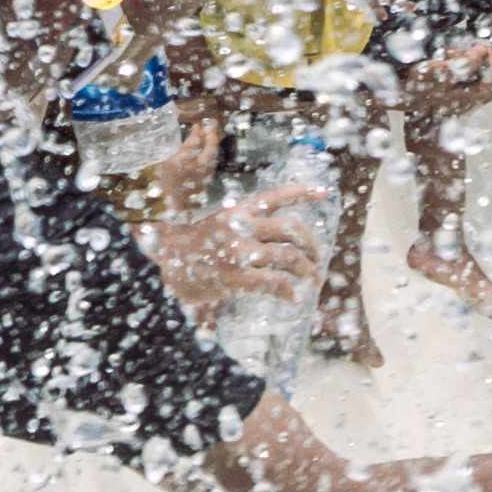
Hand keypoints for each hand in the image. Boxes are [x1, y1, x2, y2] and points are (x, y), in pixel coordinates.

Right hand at [150, 177, 331, 316]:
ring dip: (308, 271)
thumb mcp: (221, 224)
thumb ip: (248, 225)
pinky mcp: (236, 276)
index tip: (325, 192)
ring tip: (315, 280)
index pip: (276, 197)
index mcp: (239, 211)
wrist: (167, 265)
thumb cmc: (198, 247)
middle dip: (312, 245)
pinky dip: (289, 293)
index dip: (302, 193)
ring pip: (289, 257)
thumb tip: (284, 238)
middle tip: (317, 260)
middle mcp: (242, 226)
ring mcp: (239, 251)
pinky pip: (274, 283)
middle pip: (292, 230)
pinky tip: (293, 299)